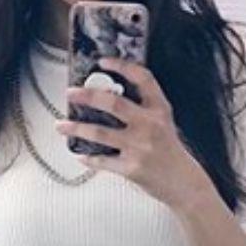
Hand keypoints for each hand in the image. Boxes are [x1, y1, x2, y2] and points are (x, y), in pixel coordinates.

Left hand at [56, 58, 207, 210]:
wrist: (184, 183)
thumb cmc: (170, 152)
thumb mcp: (163, 123)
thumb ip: (143, 108)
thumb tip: (107, 97)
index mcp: (159, 109)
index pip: (143, 78)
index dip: (122, 66)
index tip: (103, 62)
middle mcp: (149, 125)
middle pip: (113, 103)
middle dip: (87, 96)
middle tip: (71, 93)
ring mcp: (139, 147)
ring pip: (100, 133)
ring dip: (76, 128)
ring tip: (61, 125)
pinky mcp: (131, 168)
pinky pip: (102, 161)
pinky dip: (88, 157)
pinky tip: (79, 153)